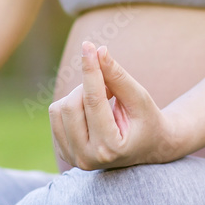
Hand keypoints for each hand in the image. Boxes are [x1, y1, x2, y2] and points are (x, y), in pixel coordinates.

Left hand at [48, 42, 183, 170]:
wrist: (149, 148)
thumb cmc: (147, 120)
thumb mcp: (139, 98)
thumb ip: (118, 76)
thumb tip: (97, 50)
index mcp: (110, 148)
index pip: (93, 101)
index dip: (91, 70)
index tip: (89, 46)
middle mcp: (88, 158)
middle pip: (71, 104)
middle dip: (88, 86)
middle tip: (109, 87)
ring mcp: (73, 158)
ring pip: (58, 109)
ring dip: (78, 95)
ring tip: (102, 101)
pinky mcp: (63, 152)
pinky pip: (55, 115)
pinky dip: (71, 105)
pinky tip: (91, 113)